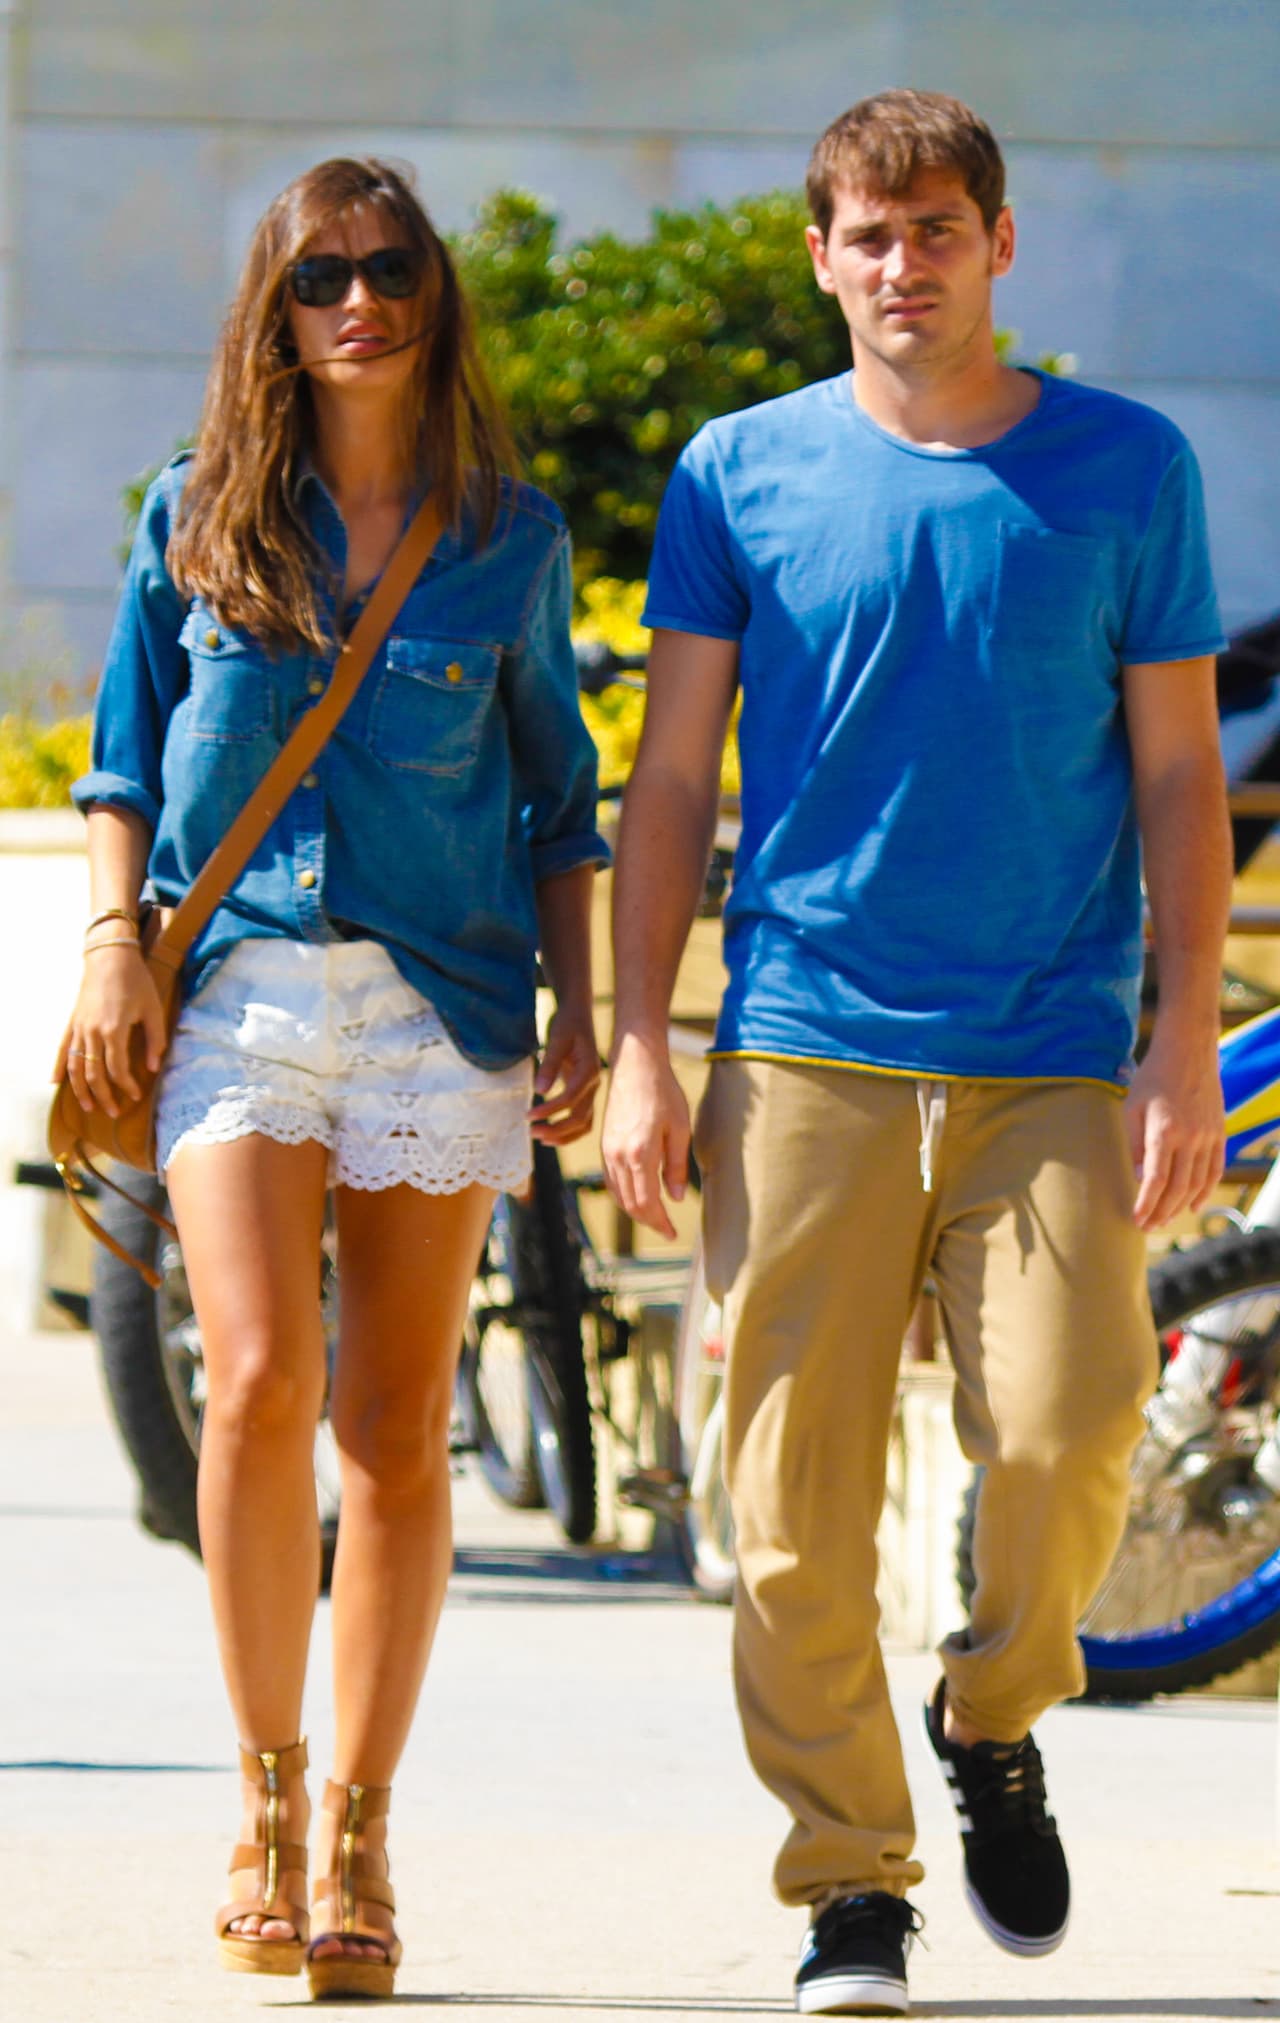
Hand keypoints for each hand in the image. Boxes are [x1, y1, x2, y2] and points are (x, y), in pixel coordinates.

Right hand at [53, 945, 166, 1119]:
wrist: (110, 955)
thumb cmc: (136, 981)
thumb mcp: (153, 1009)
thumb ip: (156, 1040)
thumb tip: (154, 1067)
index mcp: (114, 1031)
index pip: (117, 1069)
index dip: (126, 1085)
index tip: (136, 1095)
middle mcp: (92, 1032)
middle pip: (94, 1074)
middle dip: (104, 1096)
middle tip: (113, 1112)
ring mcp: (79, 1027)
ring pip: (75, 1066)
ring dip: (80, 1089)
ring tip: (89, 1106)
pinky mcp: (72, 1021)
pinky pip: (62, 1049)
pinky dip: (58, 1067)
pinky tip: (55, 1083)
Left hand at [528, 1003, 600, 1145]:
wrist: (578, 1014)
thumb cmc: (567, 1024)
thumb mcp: (557, 1038)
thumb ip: (549, 1065)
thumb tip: (540, 1091)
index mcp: (589, 1070)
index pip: (570, 1098)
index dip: (549, 1110)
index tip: (528, 1115)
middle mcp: (594, 1083)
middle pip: (580, 1117)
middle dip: (556, 1128)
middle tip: (531, 1131)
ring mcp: (591, 1090)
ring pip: (584, 1123)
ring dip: (563, 1134)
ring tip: (539, 1137)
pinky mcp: (584, 1092)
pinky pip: (582, 1119)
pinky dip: (569, 1131)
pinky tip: (550, 1135)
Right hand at [601, 1031, 690, 1240]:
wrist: (635, 1064)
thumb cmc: (663, 1092)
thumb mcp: (680, 1129)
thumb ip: (677, 1166)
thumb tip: (676, 1198)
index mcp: (640, 1154)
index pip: (647, 1203)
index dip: (660, 1222)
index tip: (673, 1233)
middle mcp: (619, 1156)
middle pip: (630, 1204)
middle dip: (649, 1221)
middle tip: (666, 1229)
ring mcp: (608, 1150)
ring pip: (618, 1194)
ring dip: (635, 1211)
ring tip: (654, 1217)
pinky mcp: (605, 1144)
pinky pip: (610, 1180)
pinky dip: (623, 1195)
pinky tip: (636, 1196)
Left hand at [1123, 1030, 1224, 1229]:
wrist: (1188, 1051)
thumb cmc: (1153, 1077)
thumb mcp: (1132, 1108)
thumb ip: (1135, 1145)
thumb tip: (1139, 1178)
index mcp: (1164, 1131)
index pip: (1155, 1179)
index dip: (1146, 1203)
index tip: (1137, 1220)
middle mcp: (1190, 1137)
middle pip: (1177, 1187)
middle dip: (1161, 1211)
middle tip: (1147, 1227)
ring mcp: (1208, 1136)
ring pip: (1197, 1183)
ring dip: (1180, 1206)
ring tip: (1164, 1219)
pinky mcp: (1219, 1133)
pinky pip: (1215, 1170)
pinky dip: (1205, 1191)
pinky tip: (1194, 1205)